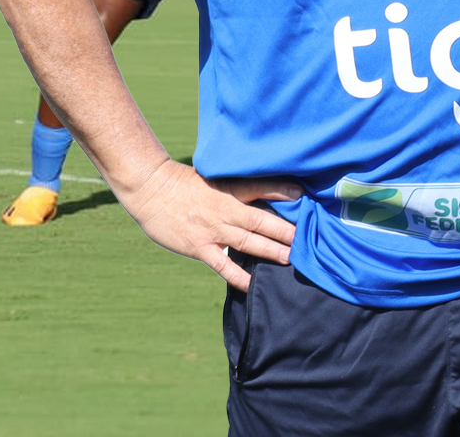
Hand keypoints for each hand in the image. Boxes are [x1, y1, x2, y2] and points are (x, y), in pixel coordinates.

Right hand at [114, 158, 300, 290]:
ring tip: (291, 258)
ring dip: (271, 251)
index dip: (284, 192)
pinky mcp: (199, 247)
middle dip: (286, 231)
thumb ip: (240, 187)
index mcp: (230, 190)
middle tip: (308, 239)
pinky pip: (222, 265)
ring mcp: (212, 230)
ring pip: (248, 243)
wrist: (151, 189)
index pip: (262, 188)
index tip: (304, 198)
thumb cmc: (185, 183)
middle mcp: (225, 210)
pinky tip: (253, 284)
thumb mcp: (215, 177)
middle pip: (262, 221)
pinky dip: (238, 275)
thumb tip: (266, 191)